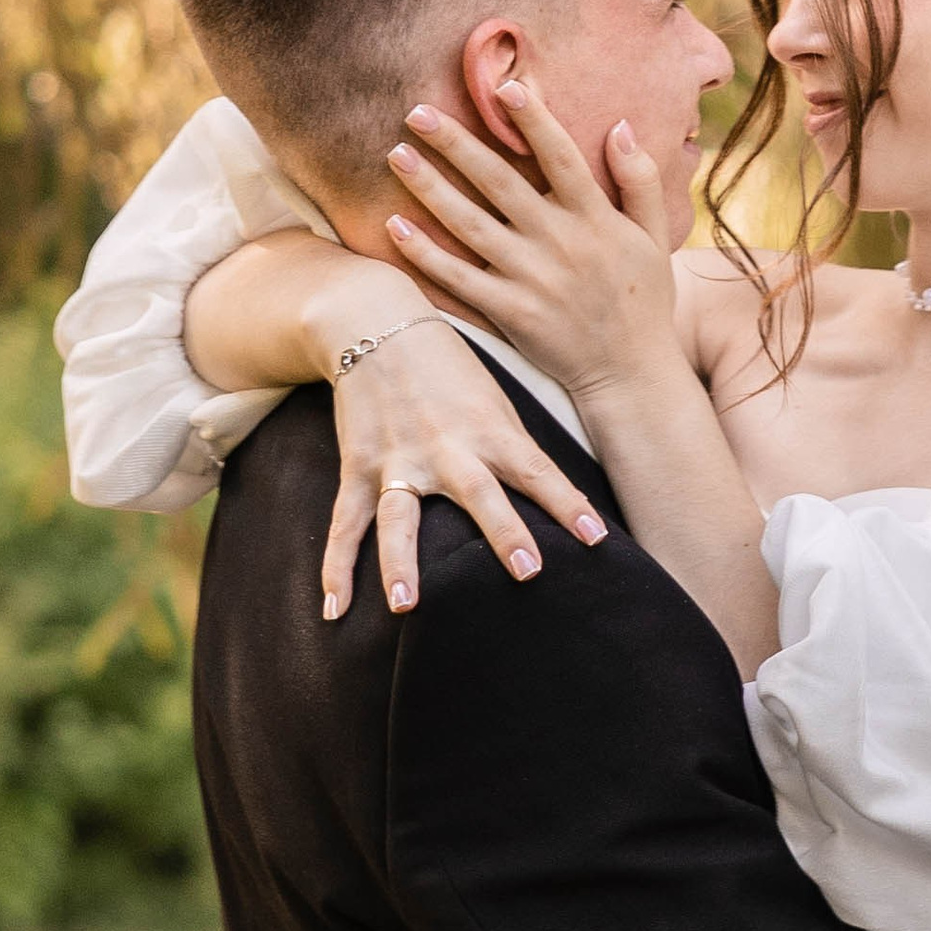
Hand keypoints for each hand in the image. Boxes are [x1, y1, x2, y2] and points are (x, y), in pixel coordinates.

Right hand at [321, 316, 609, 621]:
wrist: (373, 320)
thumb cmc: (447, 368)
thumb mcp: (493, 401)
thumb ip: (517, 452)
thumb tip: (560, 504)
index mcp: (490, 430)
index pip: (539, 471)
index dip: (569, 503)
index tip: (596, 538)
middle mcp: (447, 447)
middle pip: (479, 493)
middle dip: (503, 531)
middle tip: (527, 570)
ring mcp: (398, 460)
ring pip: (399, 517)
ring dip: (401, 561)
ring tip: (405, 606)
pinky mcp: (359, 466)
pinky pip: (346, 524)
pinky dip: (335, 567)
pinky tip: (334, 610)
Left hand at [382, 77, 682, 410]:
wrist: (632, 374)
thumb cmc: (645, 301)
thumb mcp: (654, 237)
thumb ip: (639, 180)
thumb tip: (620, 125)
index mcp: (595, 218)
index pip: (561, 157)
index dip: (534, 120)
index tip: (504, 86)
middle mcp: (559, 242)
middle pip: (499, 181)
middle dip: (456, 143)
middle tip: (416, 111)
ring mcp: (531, 278)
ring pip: (469, 223)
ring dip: (429, 186)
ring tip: (396, 154)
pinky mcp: (510, 312)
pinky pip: (458, 279)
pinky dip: (425, 254)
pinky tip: (395, 225)